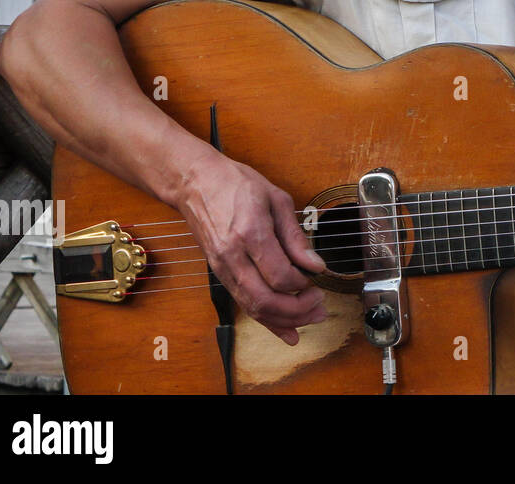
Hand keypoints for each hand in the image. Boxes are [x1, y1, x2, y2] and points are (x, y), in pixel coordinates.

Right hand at [175, 150, 328, 344]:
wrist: (195, 183)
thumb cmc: (235, 184)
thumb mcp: (276, 199)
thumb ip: (295, 236)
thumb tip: (315, 265)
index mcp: (250, 233)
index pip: (280, 275)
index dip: (303, 283)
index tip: (317, 277)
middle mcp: (233, 256)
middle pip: (266, 300)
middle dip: (298, 310)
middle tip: (319, 304)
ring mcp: (222, 268)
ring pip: (253, 308)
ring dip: (285, 320)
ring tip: (311, 318)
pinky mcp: (219, 274)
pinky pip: (244, 303)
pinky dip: (266, 321)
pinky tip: (286, 330)